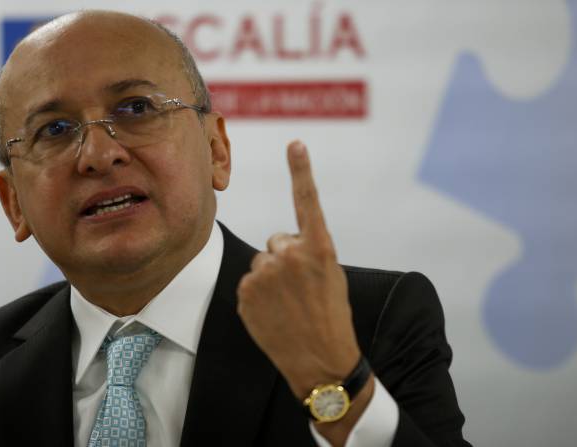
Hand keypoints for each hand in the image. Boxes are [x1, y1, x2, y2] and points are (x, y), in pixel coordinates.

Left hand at [236, 140, 361, 398]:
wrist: (322, 361)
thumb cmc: (332, 317)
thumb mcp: (332, 276)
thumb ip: (308, 252)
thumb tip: (280, 245)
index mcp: (319, 248)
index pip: (307, 201)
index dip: (301, 170)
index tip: (295, 143)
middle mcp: (291, 254)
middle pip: (278, 241)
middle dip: (286, 259)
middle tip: (301, 289)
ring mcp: (265, 273)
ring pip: (262, 263)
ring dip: (272, 278)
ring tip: (289, 305)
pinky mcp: (245, 291)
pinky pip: (249, 282)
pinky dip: (258, 295)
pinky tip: (274, 313)